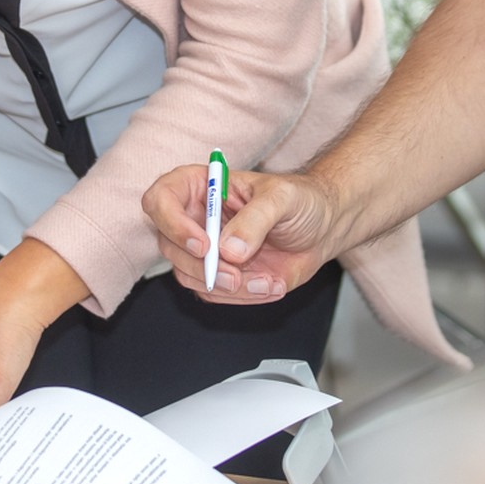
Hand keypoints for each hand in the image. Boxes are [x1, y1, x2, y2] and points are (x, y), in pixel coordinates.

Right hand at [144, 163, 341, 304]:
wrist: (323, 228)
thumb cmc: (301, 200)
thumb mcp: (283, 198)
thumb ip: (256, 218)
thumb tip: (229, 250)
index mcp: (202, 186)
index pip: (160, 199)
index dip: (172, 224)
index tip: (204, 245)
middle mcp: (196, 218)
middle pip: (168, 245)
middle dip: (204, 266)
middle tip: (236, 275)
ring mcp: (205, 249)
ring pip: (188, 275)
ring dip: (227, 286)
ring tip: (267, 280)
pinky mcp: (219, 274)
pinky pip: (212, 294)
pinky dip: (241, 297)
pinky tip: (270, 285)